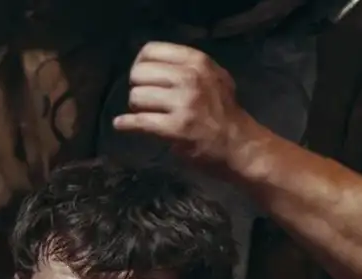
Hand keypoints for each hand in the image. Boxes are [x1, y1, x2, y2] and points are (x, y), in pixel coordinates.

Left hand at [111, 42, 261, 171]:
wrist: (240, 144)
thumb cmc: (223, 111)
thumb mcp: (213, 76)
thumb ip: (186, 67)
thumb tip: (149, 64)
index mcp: (197, 62)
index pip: (152, 50)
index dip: (139, 64)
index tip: (140, 77)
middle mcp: (190, 78)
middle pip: (140, 73)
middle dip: (137, 87)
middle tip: (144, 99)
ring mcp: (184, 103)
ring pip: (137, 96)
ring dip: (136, 107)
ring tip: (145, 113)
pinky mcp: (176, 128)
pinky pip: (140, 121)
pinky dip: (126, 124)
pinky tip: (121, 124)